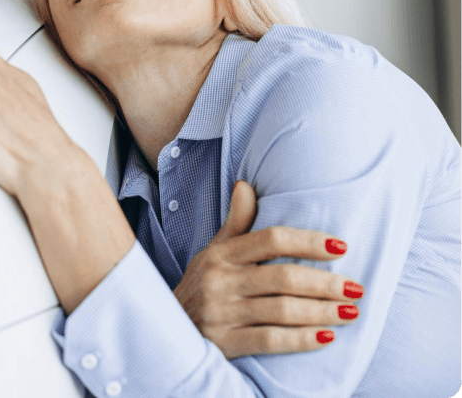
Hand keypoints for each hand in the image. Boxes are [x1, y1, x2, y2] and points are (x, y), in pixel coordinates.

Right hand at [173, 180, 364, 358]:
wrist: (170, 329)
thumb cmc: (202, 286)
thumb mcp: (213, 252)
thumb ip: (236, 223)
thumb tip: (246, 184)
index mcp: (221, 255)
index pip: (270, 240)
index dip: (308, 242)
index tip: (341, 247)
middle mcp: (219, 280)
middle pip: (282, 277)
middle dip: (325, 283)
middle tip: (357, 287)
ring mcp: (221, 313)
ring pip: (282, 309)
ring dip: (322, 311)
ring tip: (351, 311)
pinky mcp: (224, 342)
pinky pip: (270, 341)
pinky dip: (302, 340)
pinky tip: (327, 338)